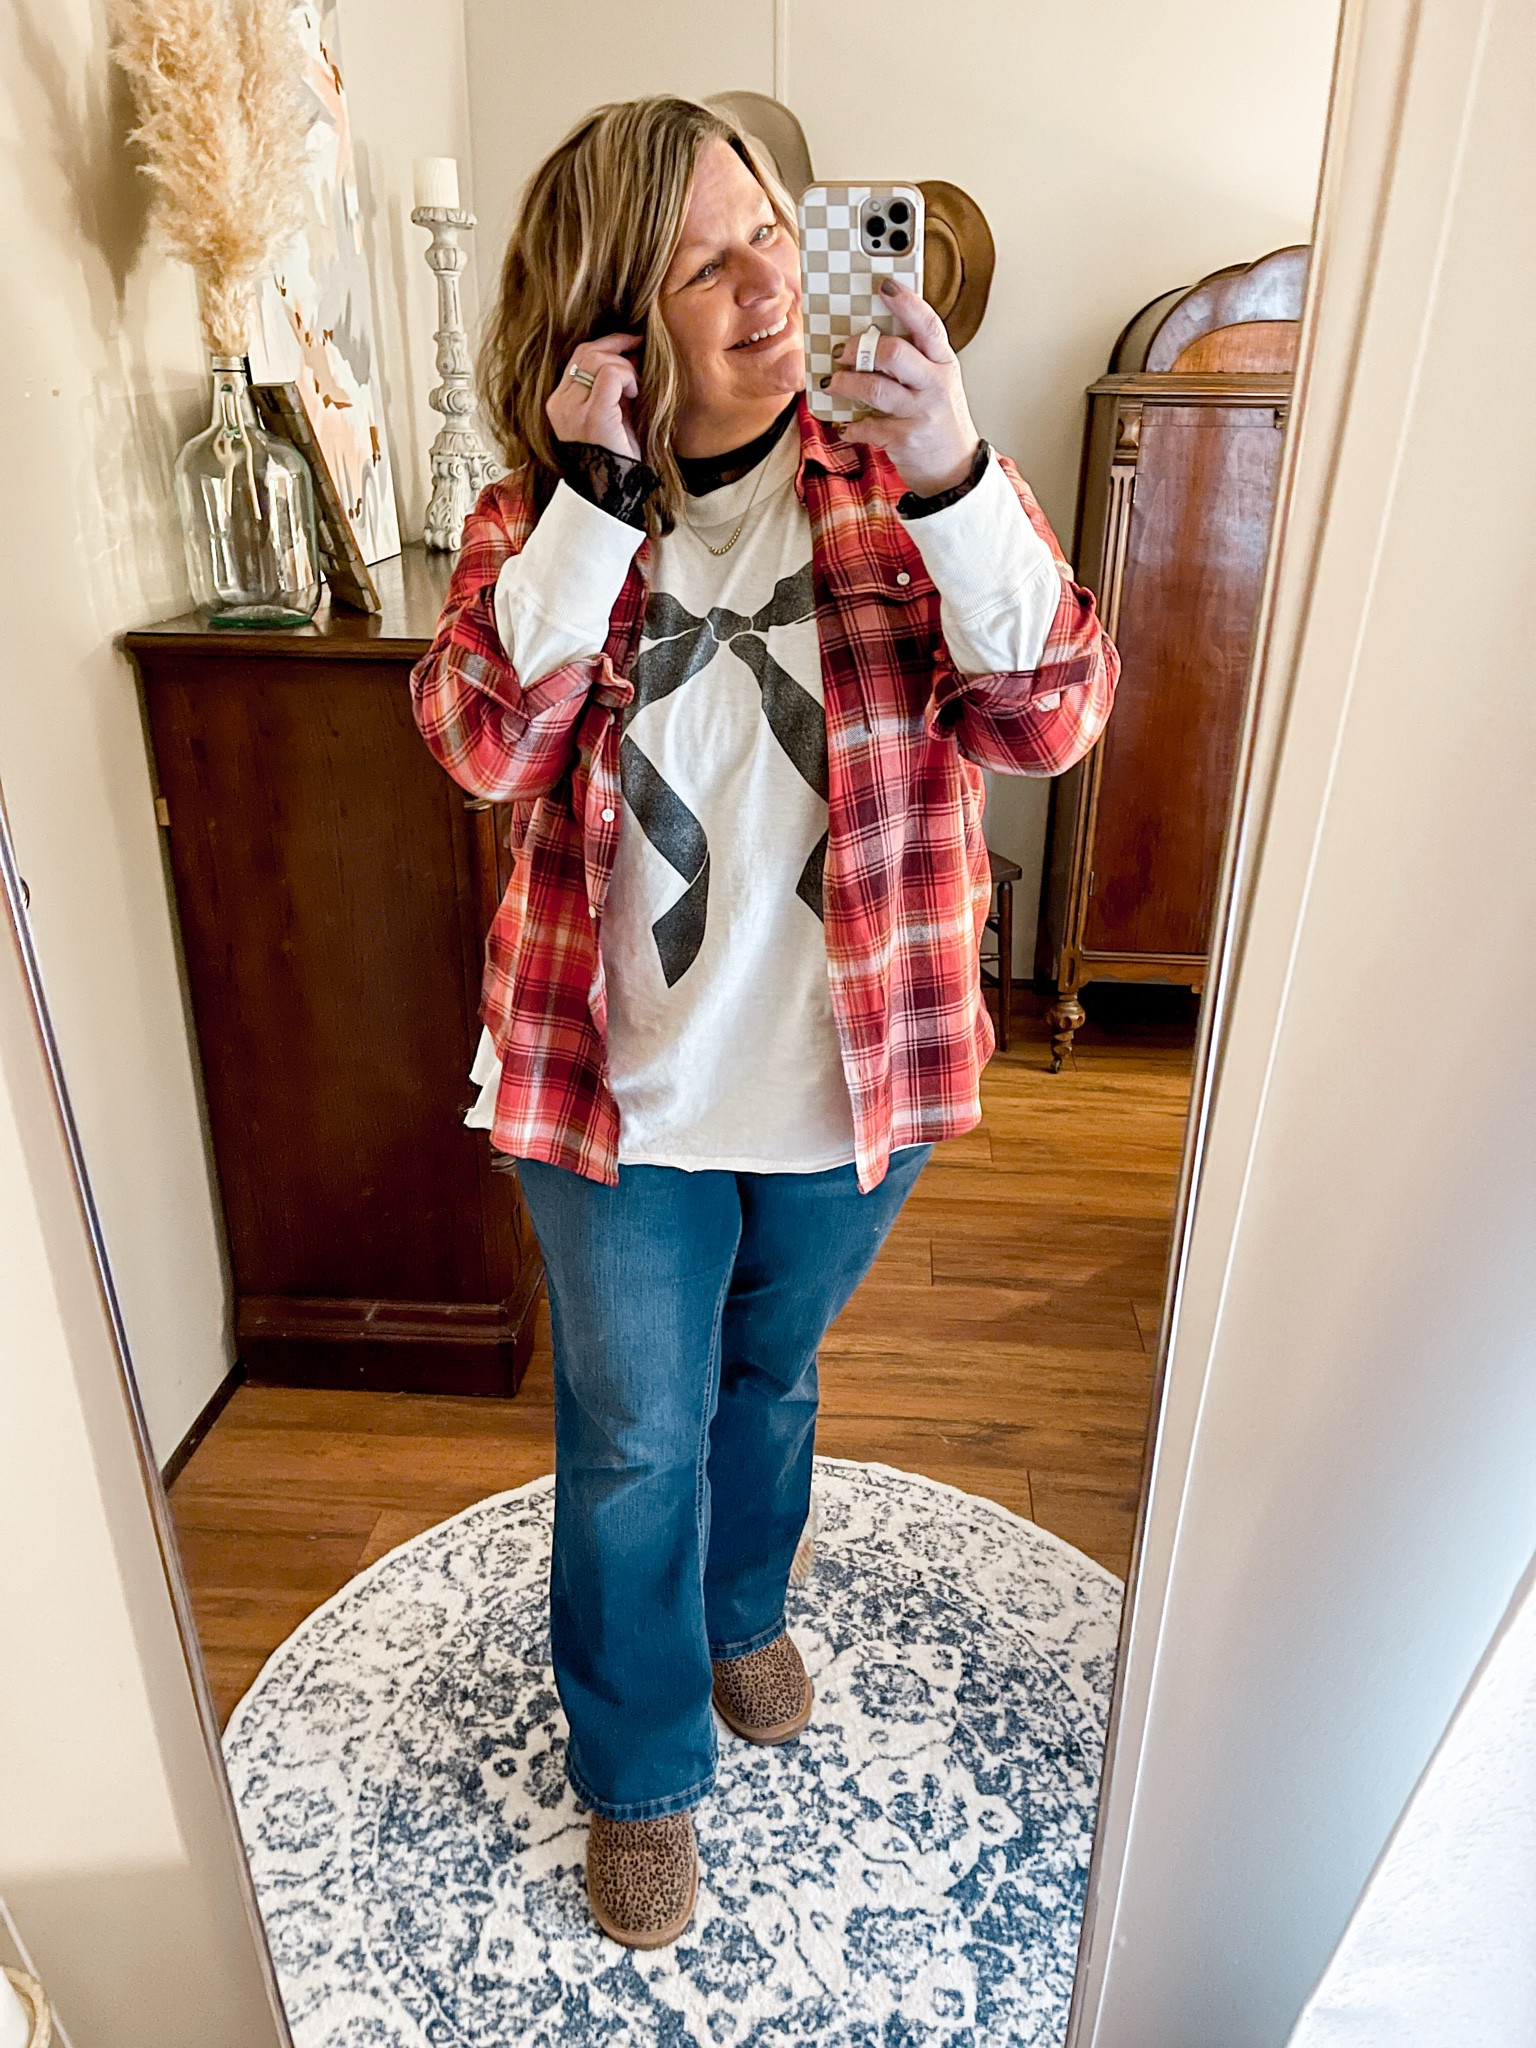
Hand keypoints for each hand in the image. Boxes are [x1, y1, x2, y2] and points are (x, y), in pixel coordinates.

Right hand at [545, 332, 642, 459]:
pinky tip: (634, 396)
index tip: (631, 344)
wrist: (612, 492)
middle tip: (639, 352)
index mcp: (561, 403)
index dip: (607, 344)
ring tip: (635, 390)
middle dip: (618, 345)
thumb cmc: (616, 457)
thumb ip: (612, 387)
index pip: (580, 357)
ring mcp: (574, 409)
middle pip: (587, 351)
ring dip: (625, 367)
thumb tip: (630, 353)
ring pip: (599, 358)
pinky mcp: (593, 415)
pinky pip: (610, 373)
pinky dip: (628, 378)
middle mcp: (561, 404)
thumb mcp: (612, 414)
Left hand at [826, 280, 979, 496]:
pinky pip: (868, 425)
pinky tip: (846, 423)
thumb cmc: (939, 419)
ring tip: (832, 383)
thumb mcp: (936, 383)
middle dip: (860, 348)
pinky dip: (851, 424)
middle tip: (841, 350)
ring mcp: (921, 412)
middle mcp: (935, 385)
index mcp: (943, 363)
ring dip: (845, 384)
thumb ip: (912, 360)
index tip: (884, 285)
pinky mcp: (905, 438)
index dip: (906, 303)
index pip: (927, 324)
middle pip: (894, 353)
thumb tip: (867, 339)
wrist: (955, 469)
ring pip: (874, 389)